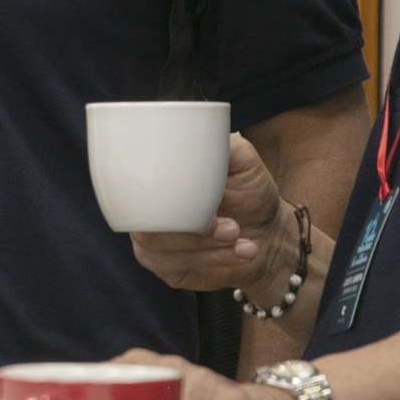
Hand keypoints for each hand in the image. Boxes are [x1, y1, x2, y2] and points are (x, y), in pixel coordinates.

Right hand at [129, 135, 294, 294]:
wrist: (270, 236)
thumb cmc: (250, 194)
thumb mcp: (242, 161)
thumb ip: (220, 144)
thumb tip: (197, 131)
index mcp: (156, 178)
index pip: (129, 180)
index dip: (157, 191)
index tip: (200, 200)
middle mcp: (146, 208)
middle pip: (143, 220)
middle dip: (188, 229)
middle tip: (231, 227)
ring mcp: (152, 241)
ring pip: (159, 246)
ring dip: (206, 246)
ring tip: (239, 237)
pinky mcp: (166, 268)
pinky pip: (175, 266)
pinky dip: (212, 260)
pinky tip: (239, 252)